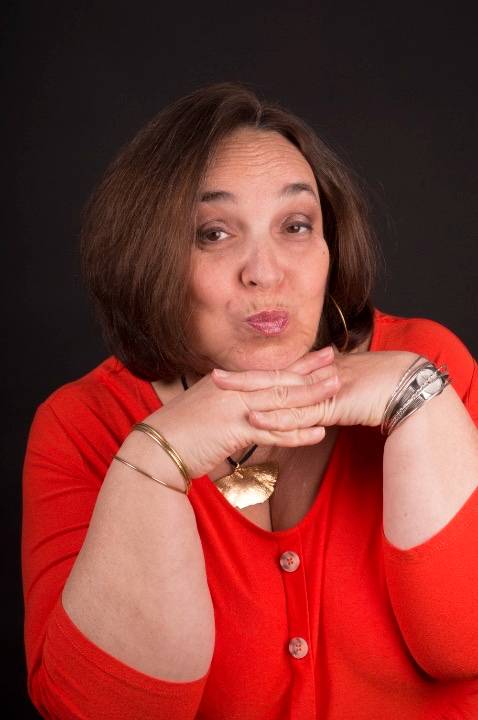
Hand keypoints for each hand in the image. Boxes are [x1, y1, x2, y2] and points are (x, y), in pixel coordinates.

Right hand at [142, 346, 339, 477]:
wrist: (154, 447)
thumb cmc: (178, 431)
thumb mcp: (205, 409)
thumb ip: (228, 402)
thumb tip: (248, 406)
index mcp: (228, 383)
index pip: (268, 371)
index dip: (295, 362)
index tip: (318, 354)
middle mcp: (234, 390)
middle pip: (278, 379)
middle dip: (310, 371)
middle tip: (336, 363)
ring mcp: (234, 408)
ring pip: (280, 400)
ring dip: (311, 396)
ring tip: (337, 390)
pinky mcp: (234, 431)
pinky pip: (272, 431)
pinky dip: (296, 432)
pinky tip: (318, 433)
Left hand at [212, 349, 418, 433]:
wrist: (405, 384)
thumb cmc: (377, 389)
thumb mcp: (343, 393)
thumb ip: (323, 399)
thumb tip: (308, 407)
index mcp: (314, 374)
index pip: (277, 373)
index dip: (252, 374)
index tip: (228, 374)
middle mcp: (313, 378)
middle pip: (270, 377)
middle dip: (240, 378)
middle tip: (211, 376)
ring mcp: (320, 391)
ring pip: (278, 393)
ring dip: (249, 392)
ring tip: (221, 390)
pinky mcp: (331, 406)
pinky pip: (298, 414)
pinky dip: (276, 418)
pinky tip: (256, 419)